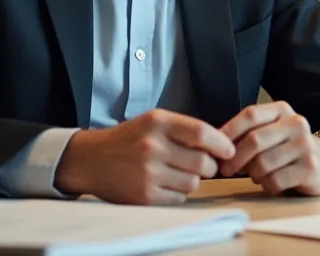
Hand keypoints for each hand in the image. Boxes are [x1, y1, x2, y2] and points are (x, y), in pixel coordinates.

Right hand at [54, 108, 234, 204]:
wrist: (91, 159)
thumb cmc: (129, 139)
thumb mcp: (154, 121)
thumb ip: (185, 129)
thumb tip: (221, 146)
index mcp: (158, 122)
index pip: (202, 133)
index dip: (222, 144)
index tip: (229, 150)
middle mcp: (152, 146)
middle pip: (202, 162)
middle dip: (209, 166)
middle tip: (202, 165)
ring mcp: (147, 173)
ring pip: (193, 183)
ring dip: (192, 180)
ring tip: (177, 172)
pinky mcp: (144, 195)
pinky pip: (179, 198)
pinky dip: (177, 193)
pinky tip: (164, 183)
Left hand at [219, 101, 319, 194]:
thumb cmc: (286, 148)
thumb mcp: (269, 133)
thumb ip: (245, 134)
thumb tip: (213, 145)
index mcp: (282, 110)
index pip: (251, 114)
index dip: (228, 131)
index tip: (214, 148)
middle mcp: (296, 123)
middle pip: (254, 140)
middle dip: (235, 159)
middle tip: (225, 170)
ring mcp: (306, 145)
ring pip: (262, 164)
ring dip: (253, 174)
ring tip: (256, 175)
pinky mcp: (311, 168)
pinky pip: (275, 181)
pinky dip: (267, 185)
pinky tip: (271, 182)